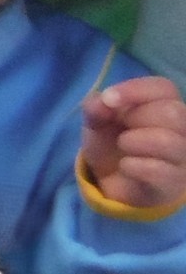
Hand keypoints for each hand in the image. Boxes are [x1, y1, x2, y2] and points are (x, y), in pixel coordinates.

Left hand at [81, 75, 185, 208]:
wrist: (114, 185)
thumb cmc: (112, 145)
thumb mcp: (97, 124)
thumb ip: (96, 108)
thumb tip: (103, 101)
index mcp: (165, 105)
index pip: (164, 88)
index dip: (135, 90)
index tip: (108, 99)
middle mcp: (182, 129)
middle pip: (172, 112)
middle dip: (136, 118)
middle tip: (122, 130)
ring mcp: (182, 156)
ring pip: (168, 141)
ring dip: (133, 142)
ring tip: (124, 147)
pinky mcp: (175, 182)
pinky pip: (158, 170)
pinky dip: (133, 166)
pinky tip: (126, 166)